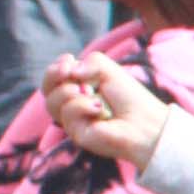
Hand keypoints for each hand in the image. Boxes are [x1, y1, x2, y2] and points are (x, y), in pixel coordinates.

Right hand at [45, 49, 167, 164]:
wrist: (146, 123)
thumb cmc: (130, 98)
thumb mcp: (108, 70)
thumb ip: (89, 62)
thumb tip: (70, 72)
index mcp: (79, 91)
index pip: (54, 78)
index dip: (56, 66)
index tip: (69, 58)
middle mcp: (74, 107)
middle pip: (47, 89)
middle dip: (53, 75)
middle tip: (71, 73)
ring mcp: (75, 122)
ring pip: (52, 102)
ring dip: (69, 92)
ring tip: (92, 95)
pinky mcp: (78, 134)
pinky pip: (67, 114)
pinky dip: (82, 106)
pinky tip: (99, 109)